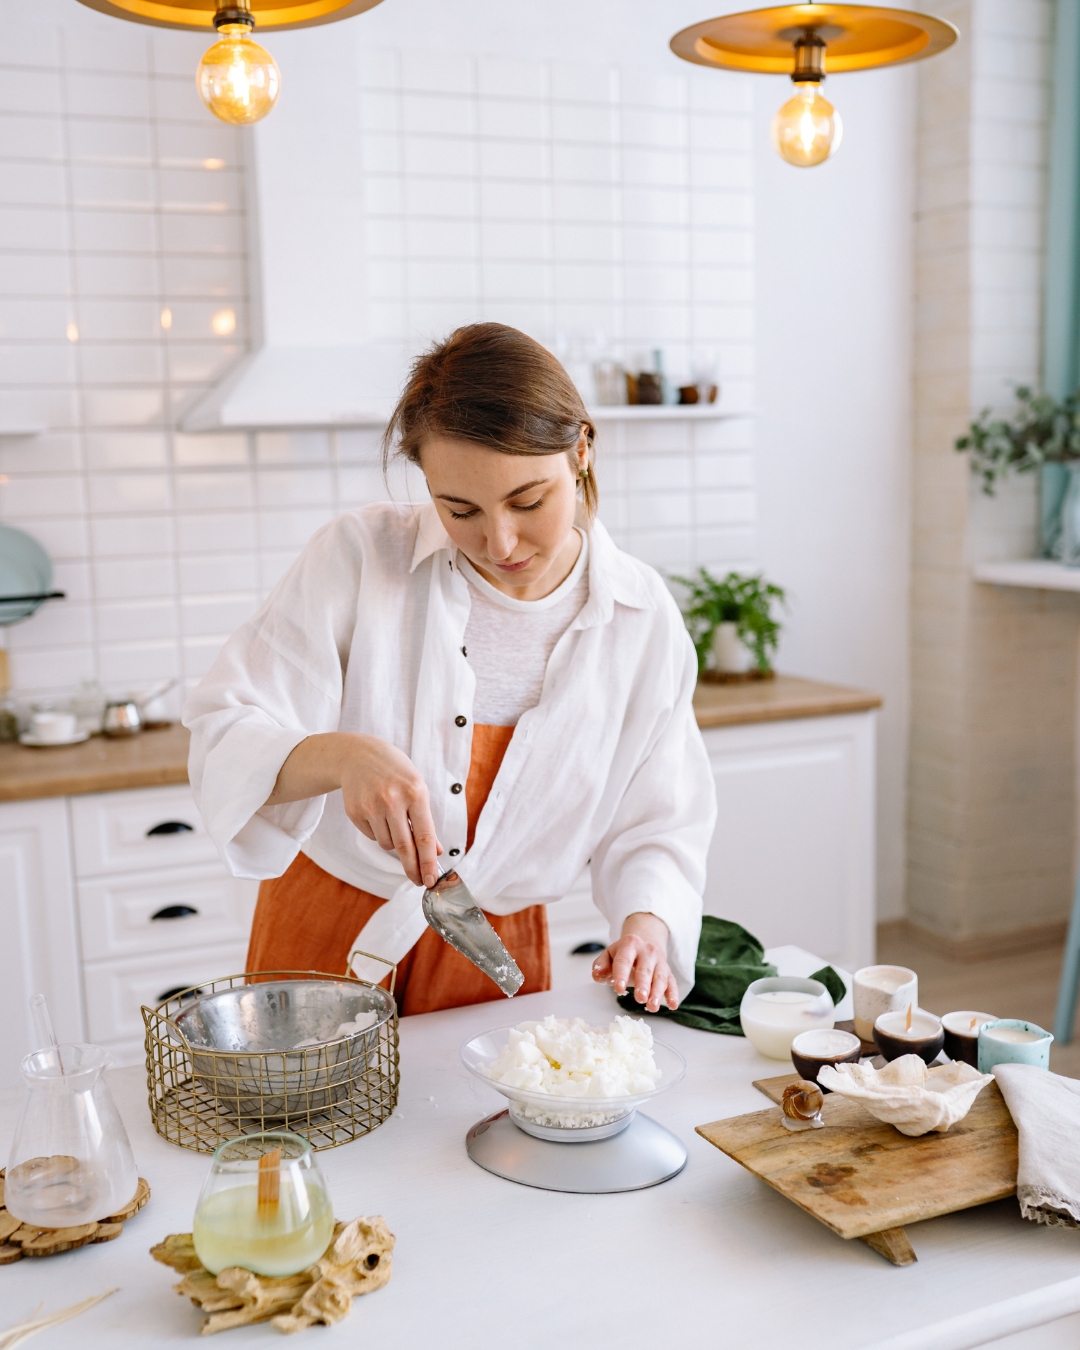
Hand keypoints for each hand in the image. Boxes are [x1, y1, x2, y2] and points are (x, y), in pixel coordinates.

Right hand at [268, 733, 441, 887]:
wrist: (359, 755)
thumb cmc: (396, 773)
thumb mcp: (417, 789)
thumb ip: (426, 821)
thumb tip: (436, 851)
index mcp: (415, 793)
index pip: (424, 836)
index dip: (428, 862)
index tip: (431, 880)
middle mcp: (392, 800)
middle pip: (405, 847)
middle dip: (413, 868)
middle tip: (418, 881)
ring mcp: (371, 806)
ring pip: (388, 844)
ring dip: (394, 842)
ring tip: (393, 820)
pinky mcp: (355, 812)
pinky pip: (372, 836)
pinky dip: (378, 832)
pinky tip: (377, 813)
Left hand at [591, 912, 678, 1012]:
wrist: (643, 946)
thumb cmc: (622, 956)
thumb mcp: (608, 956)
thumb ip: (600, 966)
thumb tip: (597, 975)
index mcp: (629, 944)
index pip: (624, 961)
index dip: (621, 975)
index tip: (618, 988)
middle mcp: (647, 951)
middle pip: (644, 970)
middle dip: (643, 985)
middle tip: (639, 998)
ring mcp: (660, 961)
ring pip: (660, 977)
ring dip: (657, 993)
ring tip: (652, 1006)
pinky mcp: (668, 972)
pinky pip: (672, 983)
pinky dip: (673, 994)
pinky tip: (673, 1005)